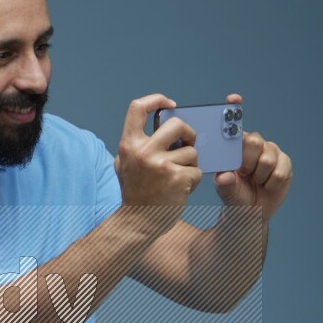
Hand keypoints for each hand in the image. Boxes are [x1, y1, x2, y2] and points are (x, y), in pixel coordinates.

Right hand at [114, 94, 203, 237]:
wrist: (138, 223)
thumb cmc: (136, 192)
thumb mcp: (125, 164)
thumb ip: (138, 144)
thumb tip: (162, 123)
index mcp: (128, 145)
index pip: (137, 108)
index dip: (156, 100)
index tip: (171, 105)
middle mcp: (143, 152)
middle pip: (177, 124)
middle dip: (188, 132)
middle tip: (188, 143)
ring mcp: (161, 165)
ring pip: (191, 151)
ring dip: (191, 164)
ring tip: (179, 177)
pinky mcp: (178, 179)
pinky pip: (196, 170)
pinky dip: (193, 180)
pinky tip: (181, 189)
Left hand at [213, 94, 292, 219]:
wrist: (252, 213)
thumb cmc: (235, 196)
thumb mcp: (226, 191)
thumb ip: (224, 184)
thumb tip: (224, 176)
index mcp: (235, 145)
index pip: (234, 123)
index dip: (234, 109)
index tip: (233, 99)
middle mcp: (254, 143)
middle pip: (254, 141)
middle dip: (247, 162)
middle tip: (244, 173)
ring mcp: (271, 151)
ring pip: (267, 160)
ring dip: (259, 177)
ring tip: (255, 182)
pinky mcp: (285, 163)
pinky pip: (280, 172)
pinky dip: (271, 184)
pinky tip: (267, 185)